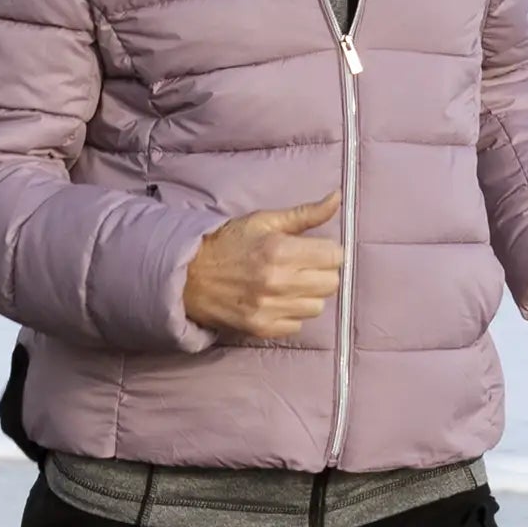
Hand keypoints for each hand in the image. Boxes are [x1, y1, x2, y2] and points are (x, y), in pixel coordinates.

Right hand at [182, 194, 343, 340]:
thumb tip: (337, 199)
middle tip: (302, 266)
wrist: (190, 275)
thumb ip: (306, 214)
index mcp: (280, 250)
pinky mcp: (262, 328)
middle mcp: (277, 282)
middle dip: (321, 272)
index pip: (335, 256)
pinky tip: (276, 300)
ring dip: (308, 295)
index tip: (315, 250)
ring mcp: (270, 308)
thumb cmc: (229, 244)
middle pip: (331, 283)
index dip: (328, 251)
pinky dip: (291, 313)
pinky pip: (298, 324)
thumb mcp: (265, 221)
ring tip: (289, 284)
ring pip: (318, 306)